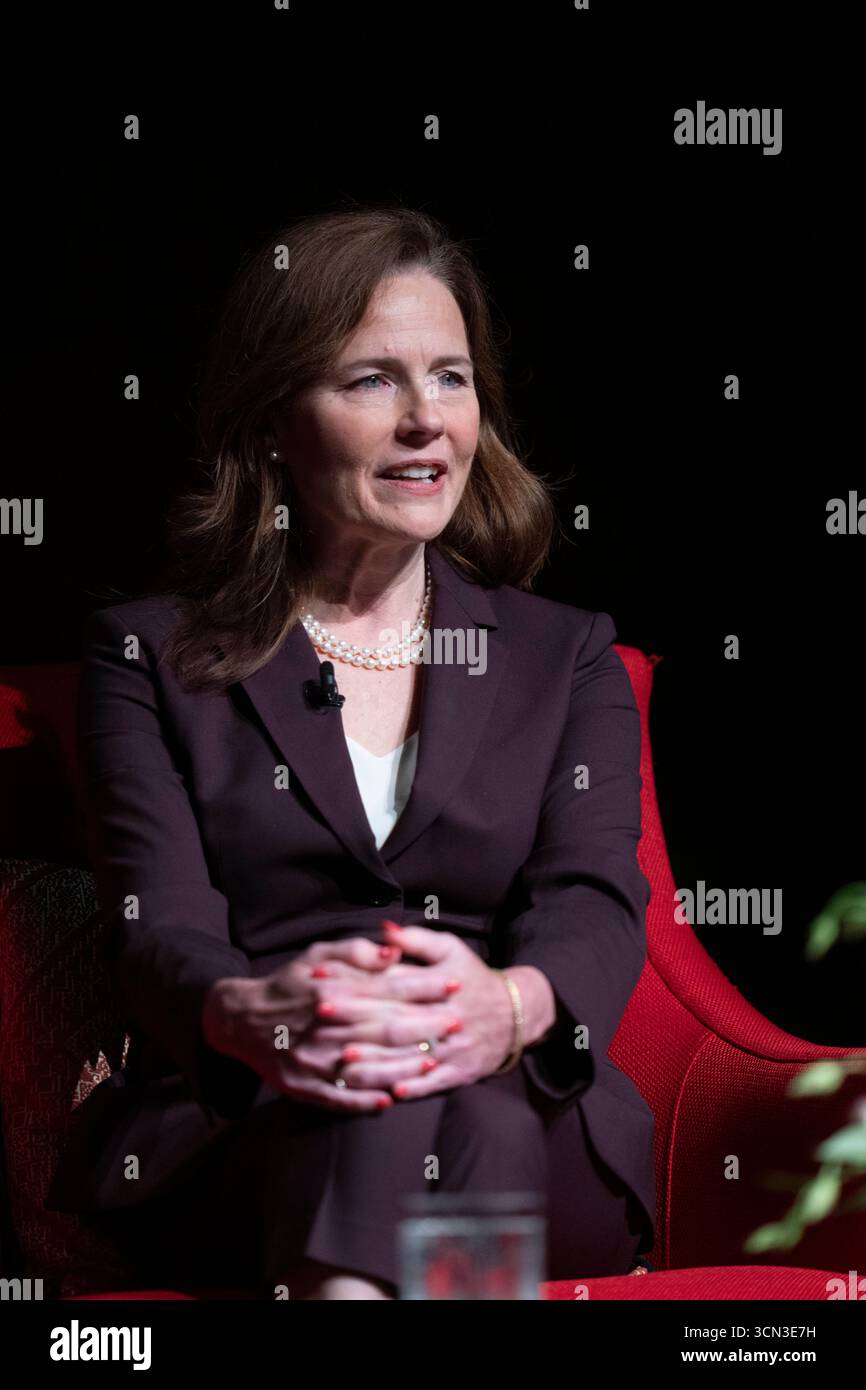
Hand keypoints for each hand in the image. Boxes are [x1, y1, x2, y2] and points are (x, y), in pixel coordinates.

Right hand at [201, 933, 466, 1112]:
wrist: (240, 1020)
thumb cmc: (287, 983)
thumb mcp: (317, 955)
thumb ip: (356, 952)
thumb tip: (393, 954)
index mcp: (332, 991)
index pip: (389, 990)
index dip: (425, 988)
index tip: (453, 985)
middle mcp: (326, 1026)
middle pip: (386, 1028)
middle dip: (425, 1026)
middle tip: (456, 1023)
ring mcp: (315, 1060)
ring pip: (369, 1066)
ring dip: (403, 1066)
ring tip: (433, 1061)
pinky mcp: (304, 1086)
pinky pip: (341, 1097)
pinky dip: (367, 1100)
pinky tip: (392, 1099)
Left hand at [303, 922, 517, 1100]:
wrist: (516, 1012)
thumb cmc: (474, 976)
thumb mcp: (450, 949)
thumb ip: (415, 939)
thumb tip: (383, 927)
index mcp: (438, 982)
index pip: (391, 981)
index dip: (355, 980)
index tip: (323, 978)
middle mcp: (444, 1014)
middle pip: (395, 1018)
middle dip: (357, 1019)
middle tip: (321, 1017)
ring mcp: (454, 1046)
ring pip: (411, 1055)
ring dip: (377, 1060)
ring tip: (345, 1061)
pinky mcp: (462, 1071)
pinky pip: (435, 1084)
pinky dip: (414, 1088)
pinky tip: (389, 1094)